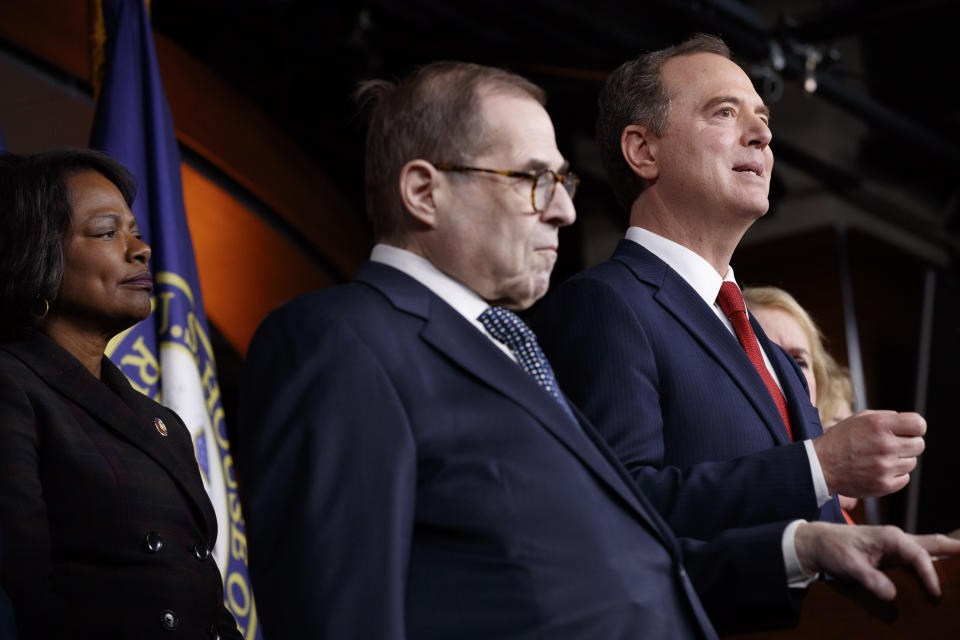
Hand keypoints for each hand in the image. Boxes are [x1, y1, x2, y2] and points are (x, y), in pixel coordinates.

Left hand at [794, 522, 959, 599]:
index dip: (929, 574)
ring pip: (928, 549)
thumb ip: (870, 579)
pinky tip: (942, 569)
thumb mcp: (849, 566)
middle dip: (954, 550)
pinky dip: (933, 562)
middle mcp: (897, 538)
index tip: (936, 593)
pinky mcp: (892, 553)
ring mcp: (896, 545)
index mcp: (889, 537)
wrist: (817, 542)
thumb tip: (892, 595)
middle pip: (932, 544)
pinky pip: (918, 557)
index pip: (918, 555)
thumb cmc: (833, 549)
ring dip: (947, 555)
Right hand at [812, 410, 924, 497]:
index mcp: (879, 425)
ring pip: (912, 462)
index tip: (906, 431)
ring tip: (880, 458)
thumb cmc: (839, 440)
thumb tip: (909, 424)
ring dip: (900, 460)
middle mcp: (885, 445)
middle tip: (891, 446)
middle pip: (919, 444)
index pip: (919, 424)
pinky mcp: (884, 485)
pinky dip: (895, 475)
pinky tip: (878, 470)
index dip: (914, 428)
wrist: (820, 466)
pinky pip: (905, 478)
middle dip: (907, 444)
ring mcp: (886, 467)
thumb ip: (886, 418)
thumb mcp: (859, 419)